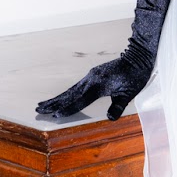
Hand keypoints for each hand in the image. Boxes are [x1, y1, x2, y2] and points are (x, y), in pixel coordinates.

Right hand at [36, 48, 151, 121]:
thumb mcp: (130, 93)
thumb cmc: (135, 76)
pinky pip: (76, 87)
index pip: (80, 100)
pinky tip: (60, 98)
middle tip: (38, 110)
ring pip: (70, 90)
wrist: (138, 58)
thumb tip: (110, 119)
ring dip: (56, 98)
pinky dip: (66, 94)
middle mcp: (91, 79)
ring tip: (42, 104)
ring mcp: (90, 77)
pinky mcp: (92, 76)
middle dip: (54, 103)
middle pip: (69, 94)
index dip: (67, 109)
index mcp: (99, 85)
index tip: (54, 115)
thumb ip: (119, 106)